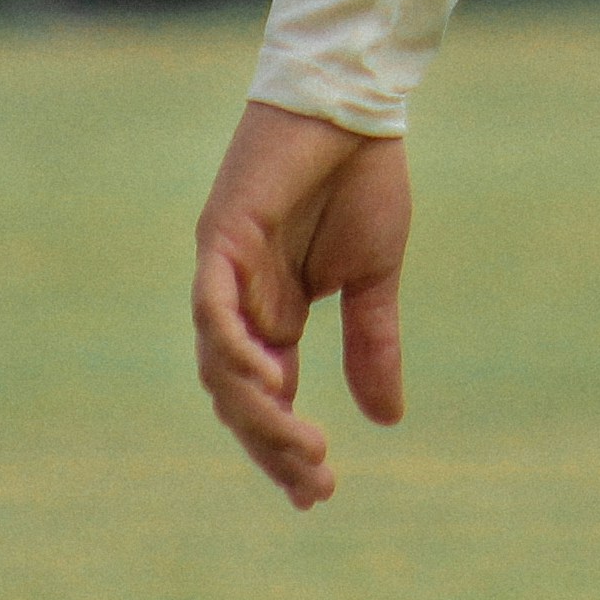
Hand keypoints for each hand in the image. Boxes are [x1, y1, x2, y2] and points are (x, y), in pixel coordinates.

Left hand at [193, 100, 412, 510]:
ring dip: (258, 413)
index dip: (283, 448)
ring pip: (221, 365)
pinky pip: (211, 309)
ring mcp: (223, 272)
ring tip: (304, 446)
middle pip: (238, 396)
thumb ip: (371, 344)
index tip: (318, 493)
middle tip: (316, 481)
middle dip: (273, 445)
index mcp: (272, 313)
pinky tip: (266, 381)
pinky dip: (231, 348)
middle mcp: (238, 301)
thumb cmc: (360, 178)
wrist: (353, 105)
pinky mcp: (220, 238)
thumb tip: (387, 419)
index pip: (265, 398)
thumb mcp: (373, 277)